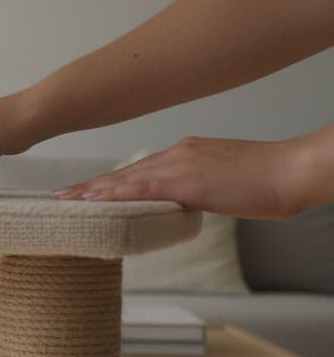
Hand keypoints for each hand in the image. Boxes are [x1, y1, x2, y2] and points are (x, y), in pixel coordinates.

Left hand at [54, 136, 314, 218]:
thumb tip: (191, 204)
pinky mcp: (186, 179)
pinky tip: (92, 200)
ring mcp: (181, 163)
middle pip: (126, 173)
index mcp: (188, 152)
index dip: (112, 181)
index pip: (140, 170)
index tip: (87, 190)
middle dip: (92, 185)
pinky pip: (141, 188)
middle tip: (61, 195)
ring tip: (64, 200)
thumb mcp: (228, 184)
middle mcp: (178, 152)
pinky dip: (113, 194)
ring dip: (92, 190)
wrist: (295, 170)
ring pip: (126, 178)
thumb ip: (203, 190)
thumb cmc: (272, 181)